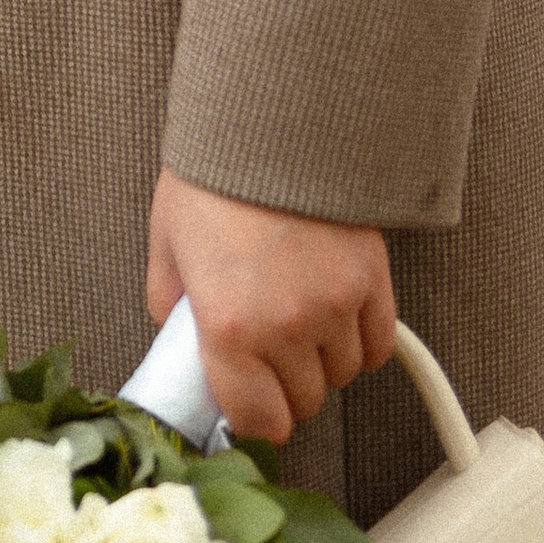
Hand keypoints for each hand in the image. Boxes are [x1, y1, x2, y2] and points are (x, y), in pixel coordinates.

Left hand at [146, 169, 396, 443]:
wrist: (264, 121)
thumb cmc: (212, 179)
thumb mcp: (167, 245)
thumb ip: (170, 306)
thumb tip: (183, 344)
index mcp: (229, 327)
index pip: (259, 421)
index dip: (254, 419)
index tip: (251, 406)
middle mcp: (285, 326)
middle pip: (304, 402)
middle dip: (285, 384)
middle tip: (267, 350)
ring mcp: (334, 305)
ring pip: (341, 375)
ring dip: (322, 360)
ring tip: (298, 319)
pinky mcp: (370, 280)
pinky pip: (376, 346)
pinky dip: (360, 342)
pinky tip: (336, 316)